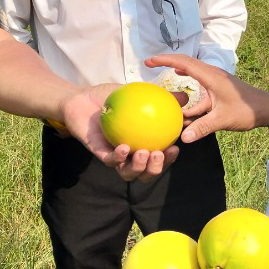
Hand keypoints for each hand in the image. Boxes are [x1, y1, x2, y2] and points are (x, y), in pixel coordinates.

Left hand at [61, 84, 178, 181]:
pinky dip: (117, 157)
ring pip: (127, 173)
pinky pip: (108, 160)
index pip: (158, 158)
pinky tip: (124, 148)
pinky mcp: (98, 152)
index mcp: (141, 144)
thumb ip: (162, 98)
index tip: (175, 148)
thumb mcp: (140, 95)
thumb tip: (185, 98)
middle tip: (159, 155)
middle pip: (145, 173)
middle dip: (155, 170)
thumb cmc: (112, 97)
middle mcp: (128, 155)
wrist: (82, 97)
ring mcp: (113, 155)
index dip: (168, 159)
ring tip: (144, 154)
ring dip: (138, 168)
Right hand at [145, 53, 268, 140]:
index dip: (165, 59)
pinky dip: (188, 95)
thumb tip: (183, 137)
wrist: (266, 109)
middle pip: (185, 63)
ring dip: (177, 77)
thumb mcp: (222, 120)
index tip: (150, 61)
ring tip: (161, 81)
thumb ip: (202, 127)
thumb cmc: (246, 110)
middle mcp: (211, 75)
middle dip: (166, 62)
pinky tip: (181, 106)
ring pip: (191, 75)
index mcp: (211, 77)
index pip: (184, 62)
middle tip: (149, 64)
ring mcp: (214, 82)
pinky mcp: (217, 90)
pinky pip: (198, 89)